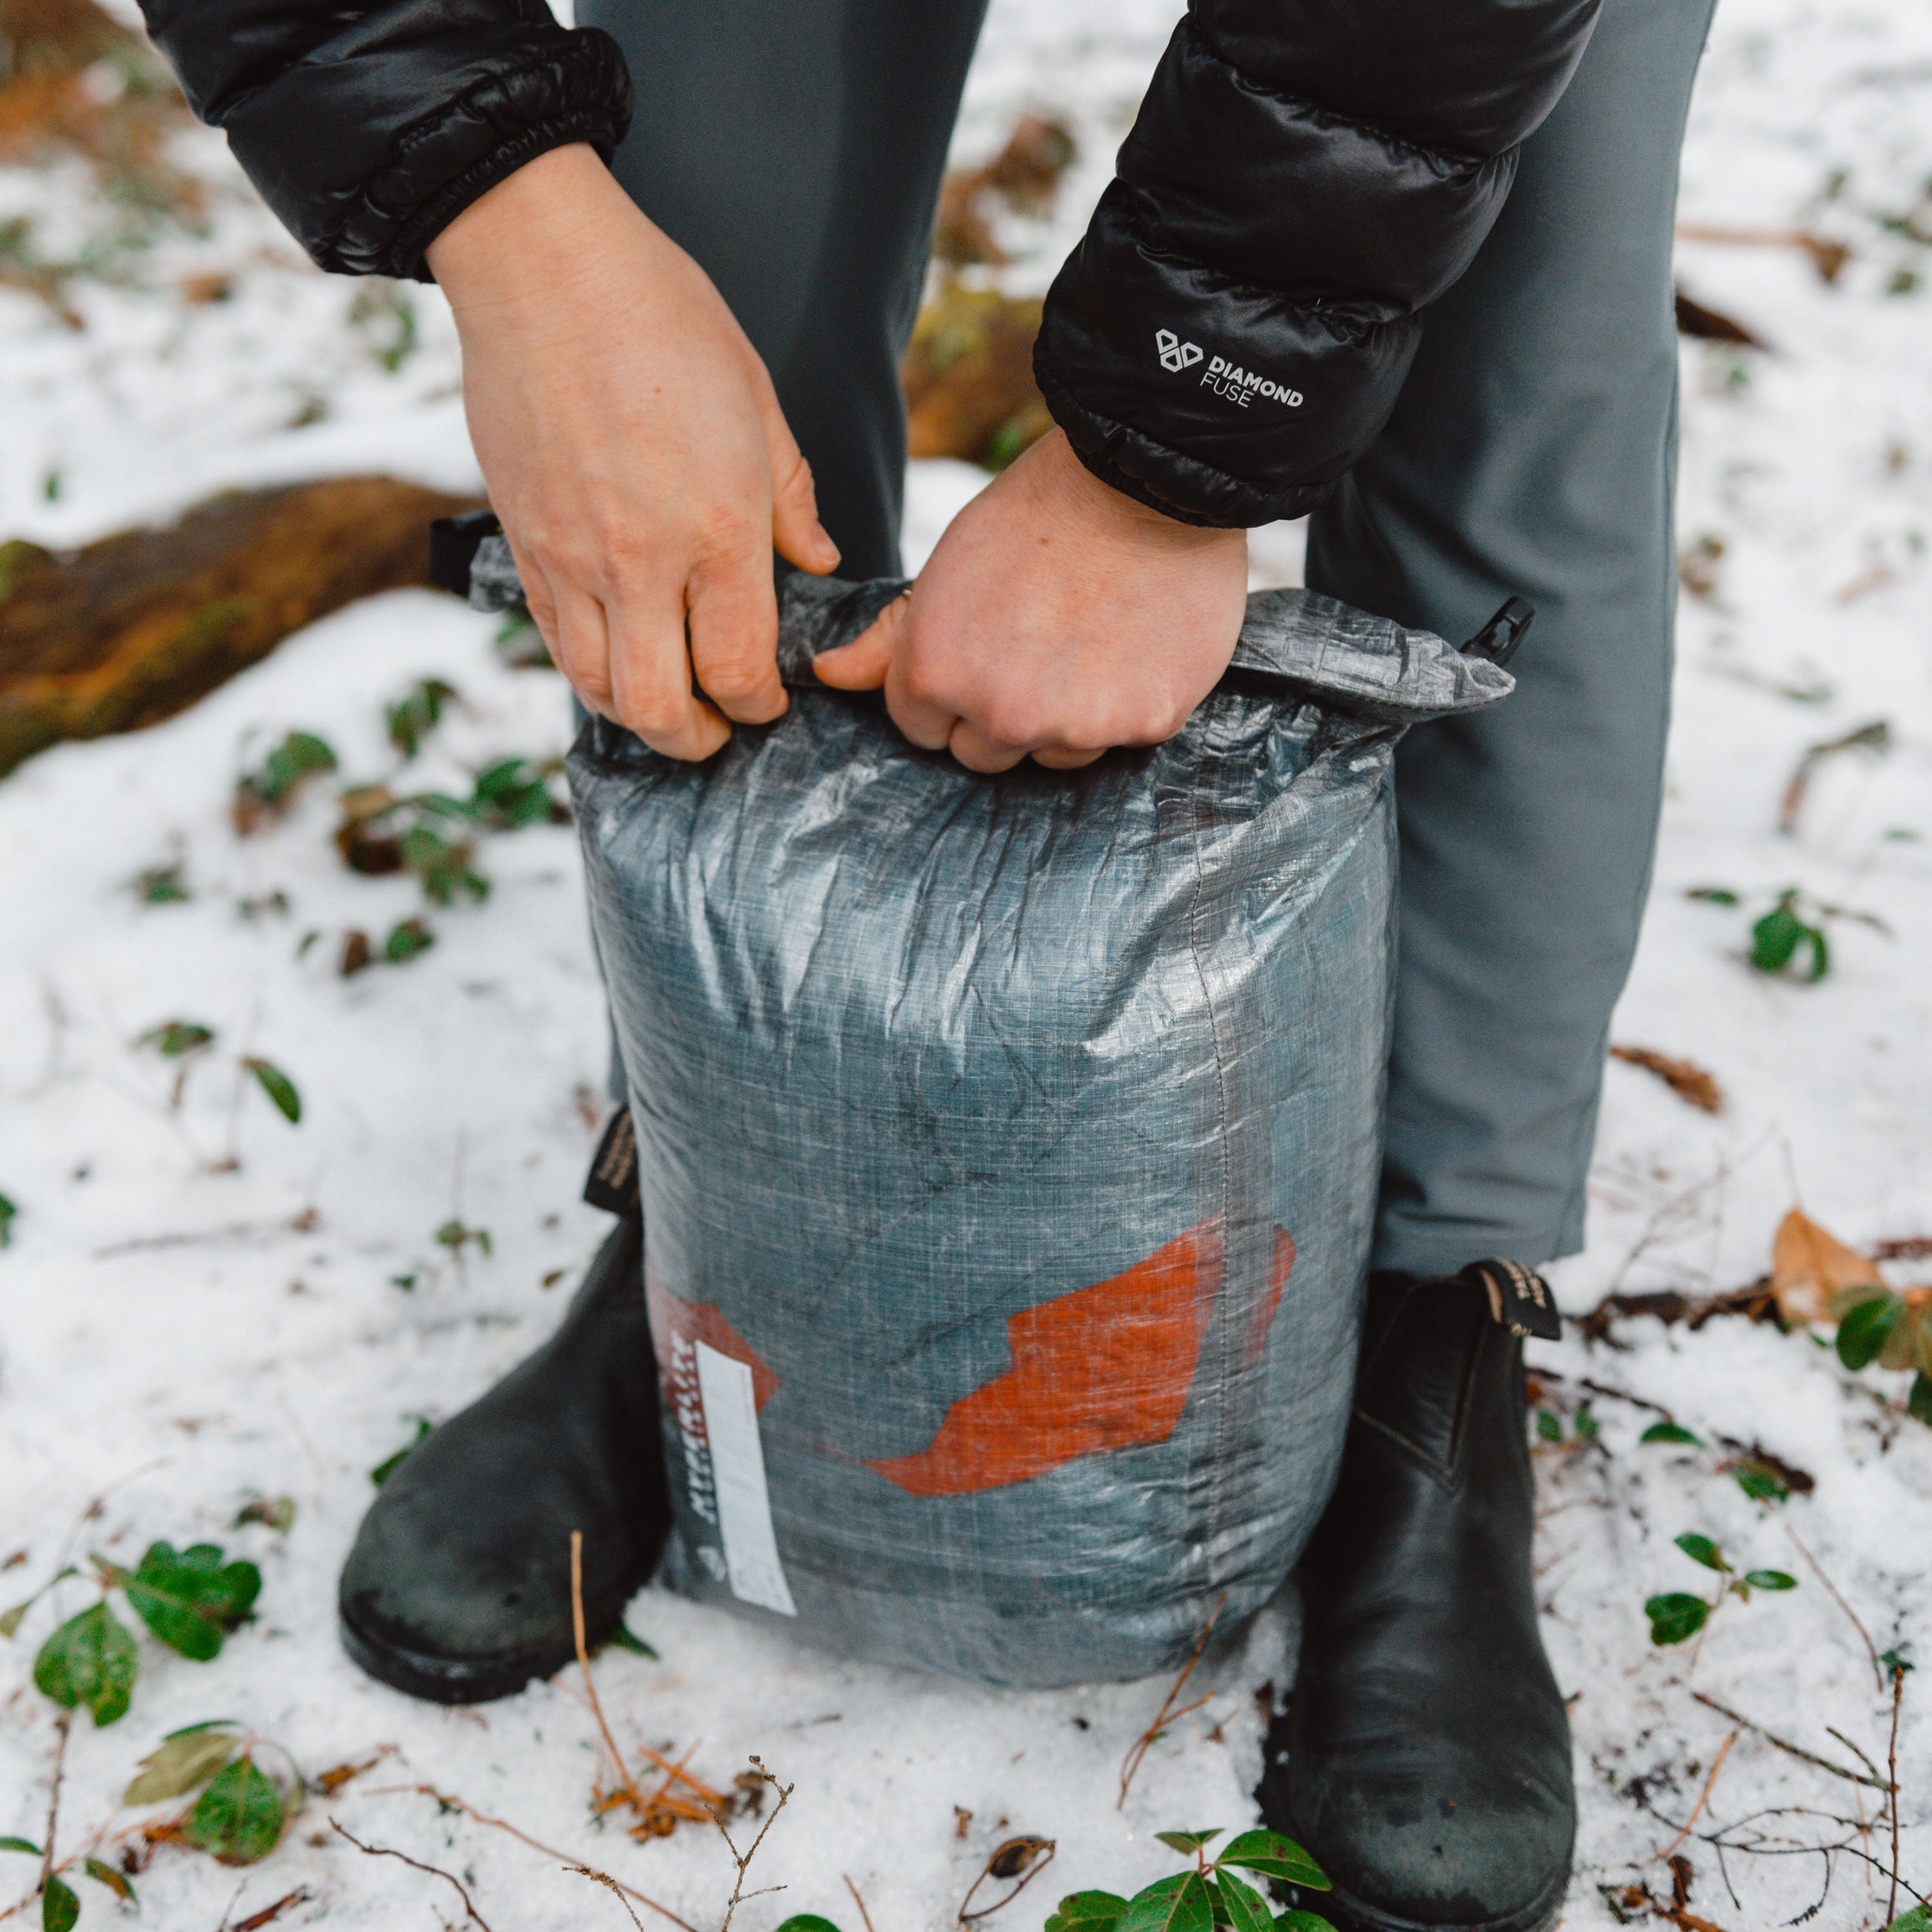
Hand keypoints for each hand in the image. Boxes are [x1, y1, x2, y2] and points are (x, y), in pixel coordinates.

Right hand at [426, 143, 839, 759]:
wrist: (541, 262)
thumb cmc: (661, 317)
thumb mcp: (757, 399)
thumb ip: (789, 498)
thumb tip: (817, 562)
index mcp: (718, 527)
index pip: (740, 668)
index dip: (759, 705)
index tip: (768, 699)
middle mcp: (641, 560)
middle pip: (660, 708)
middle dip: (698, 739)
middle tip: (719, 728)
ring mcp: (572, 558)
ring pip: (598, 689)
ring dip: (638, 716)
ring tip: (668, 702)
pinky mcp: (523, 542)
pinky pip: (554, 642)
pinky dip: (589, 669)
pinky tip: (618, 652)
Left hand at [812, 429, 1246, 769]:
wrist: (1148, 478)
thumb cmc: (1038, 515)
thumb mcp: (946, 568)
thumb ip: (889, 638)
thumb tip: (828, 674)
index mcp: (937, 676)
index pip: (924, 731)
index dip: (949, 690)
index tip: (983, 649)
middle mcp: (1000, 716)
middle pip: (984, 753)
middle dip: (1001, 712)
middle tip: (1039, 642)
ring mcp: (1073, 728)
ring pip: (1054, 753)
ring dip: (1066, 716)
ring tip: (1090, 638)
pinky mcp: (1142, 725)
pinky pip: (1120, 737)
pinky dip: (1126, 703)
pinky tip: (1132, 642)